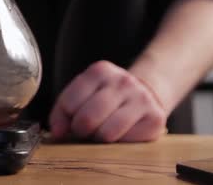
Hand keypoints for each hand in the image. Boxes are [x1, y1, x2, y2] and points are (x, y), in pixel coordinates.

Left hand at [49, 60, 166, 142]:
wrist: (144, 93)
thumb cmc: (105, 97)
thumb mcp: (83, 94)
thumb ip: (63, 111)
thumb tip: (57, 132)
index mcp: (99, 71)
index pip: (69, 103)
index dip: (65, 119)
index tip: (70, 122)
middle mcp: (122, 81)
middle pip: (88, 118)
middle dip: (80, 130)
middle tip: (85, 130)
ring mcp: (141, 99)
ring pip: (107, 132)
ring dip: (99, 138)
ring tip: (101, 132)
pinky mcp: (155, 119)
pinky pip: (126, 141)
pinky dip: (118, 142)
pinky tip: (120, 133)